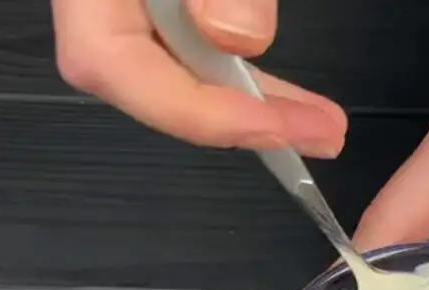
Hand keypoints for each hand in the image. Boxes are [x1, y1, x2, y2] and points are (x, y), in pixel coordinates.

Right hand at [51, 0, 346, 157]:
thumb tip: (235, 36)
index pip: (109, 64)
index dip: (193, 112)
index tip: (274, 129)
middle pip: (142, 80)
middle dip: (235, 122)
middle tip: (319, 137)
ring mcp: (119, 1)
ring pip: (169, 67)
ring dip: (246, 106)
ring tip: (318, 126)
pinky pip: (184, 43)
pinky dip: (234, 74)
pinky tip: (281, 95)